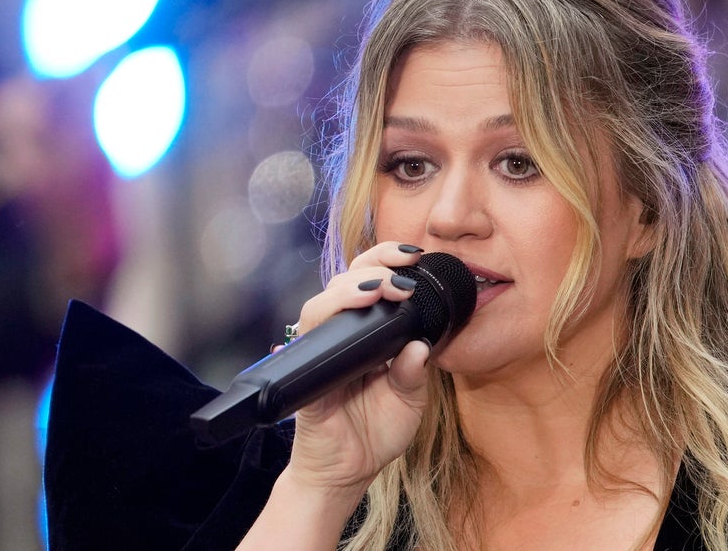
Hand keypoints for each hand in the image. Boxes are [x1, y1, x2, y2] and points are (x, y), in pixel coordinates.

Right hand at [281, 241, 430, 496]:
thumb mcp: (409, 401)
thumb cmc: (376, 432)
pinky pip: (310, 334)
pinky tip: (356, 308)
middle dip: (377, 262)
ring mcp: (322, 349)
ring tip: (382, 287)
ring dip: (354, 286)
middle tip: (405, 266)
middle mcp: (343, 335)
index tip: (417, 255)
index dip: (390, 261)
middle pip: (348, 279)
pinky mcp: (307, 369)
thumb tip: (419, 346)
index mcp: (370, 335)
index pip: (374, 283)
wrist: (347, 472)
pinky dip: (331, 315)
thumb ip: (414, 373)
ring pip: (325, 300)